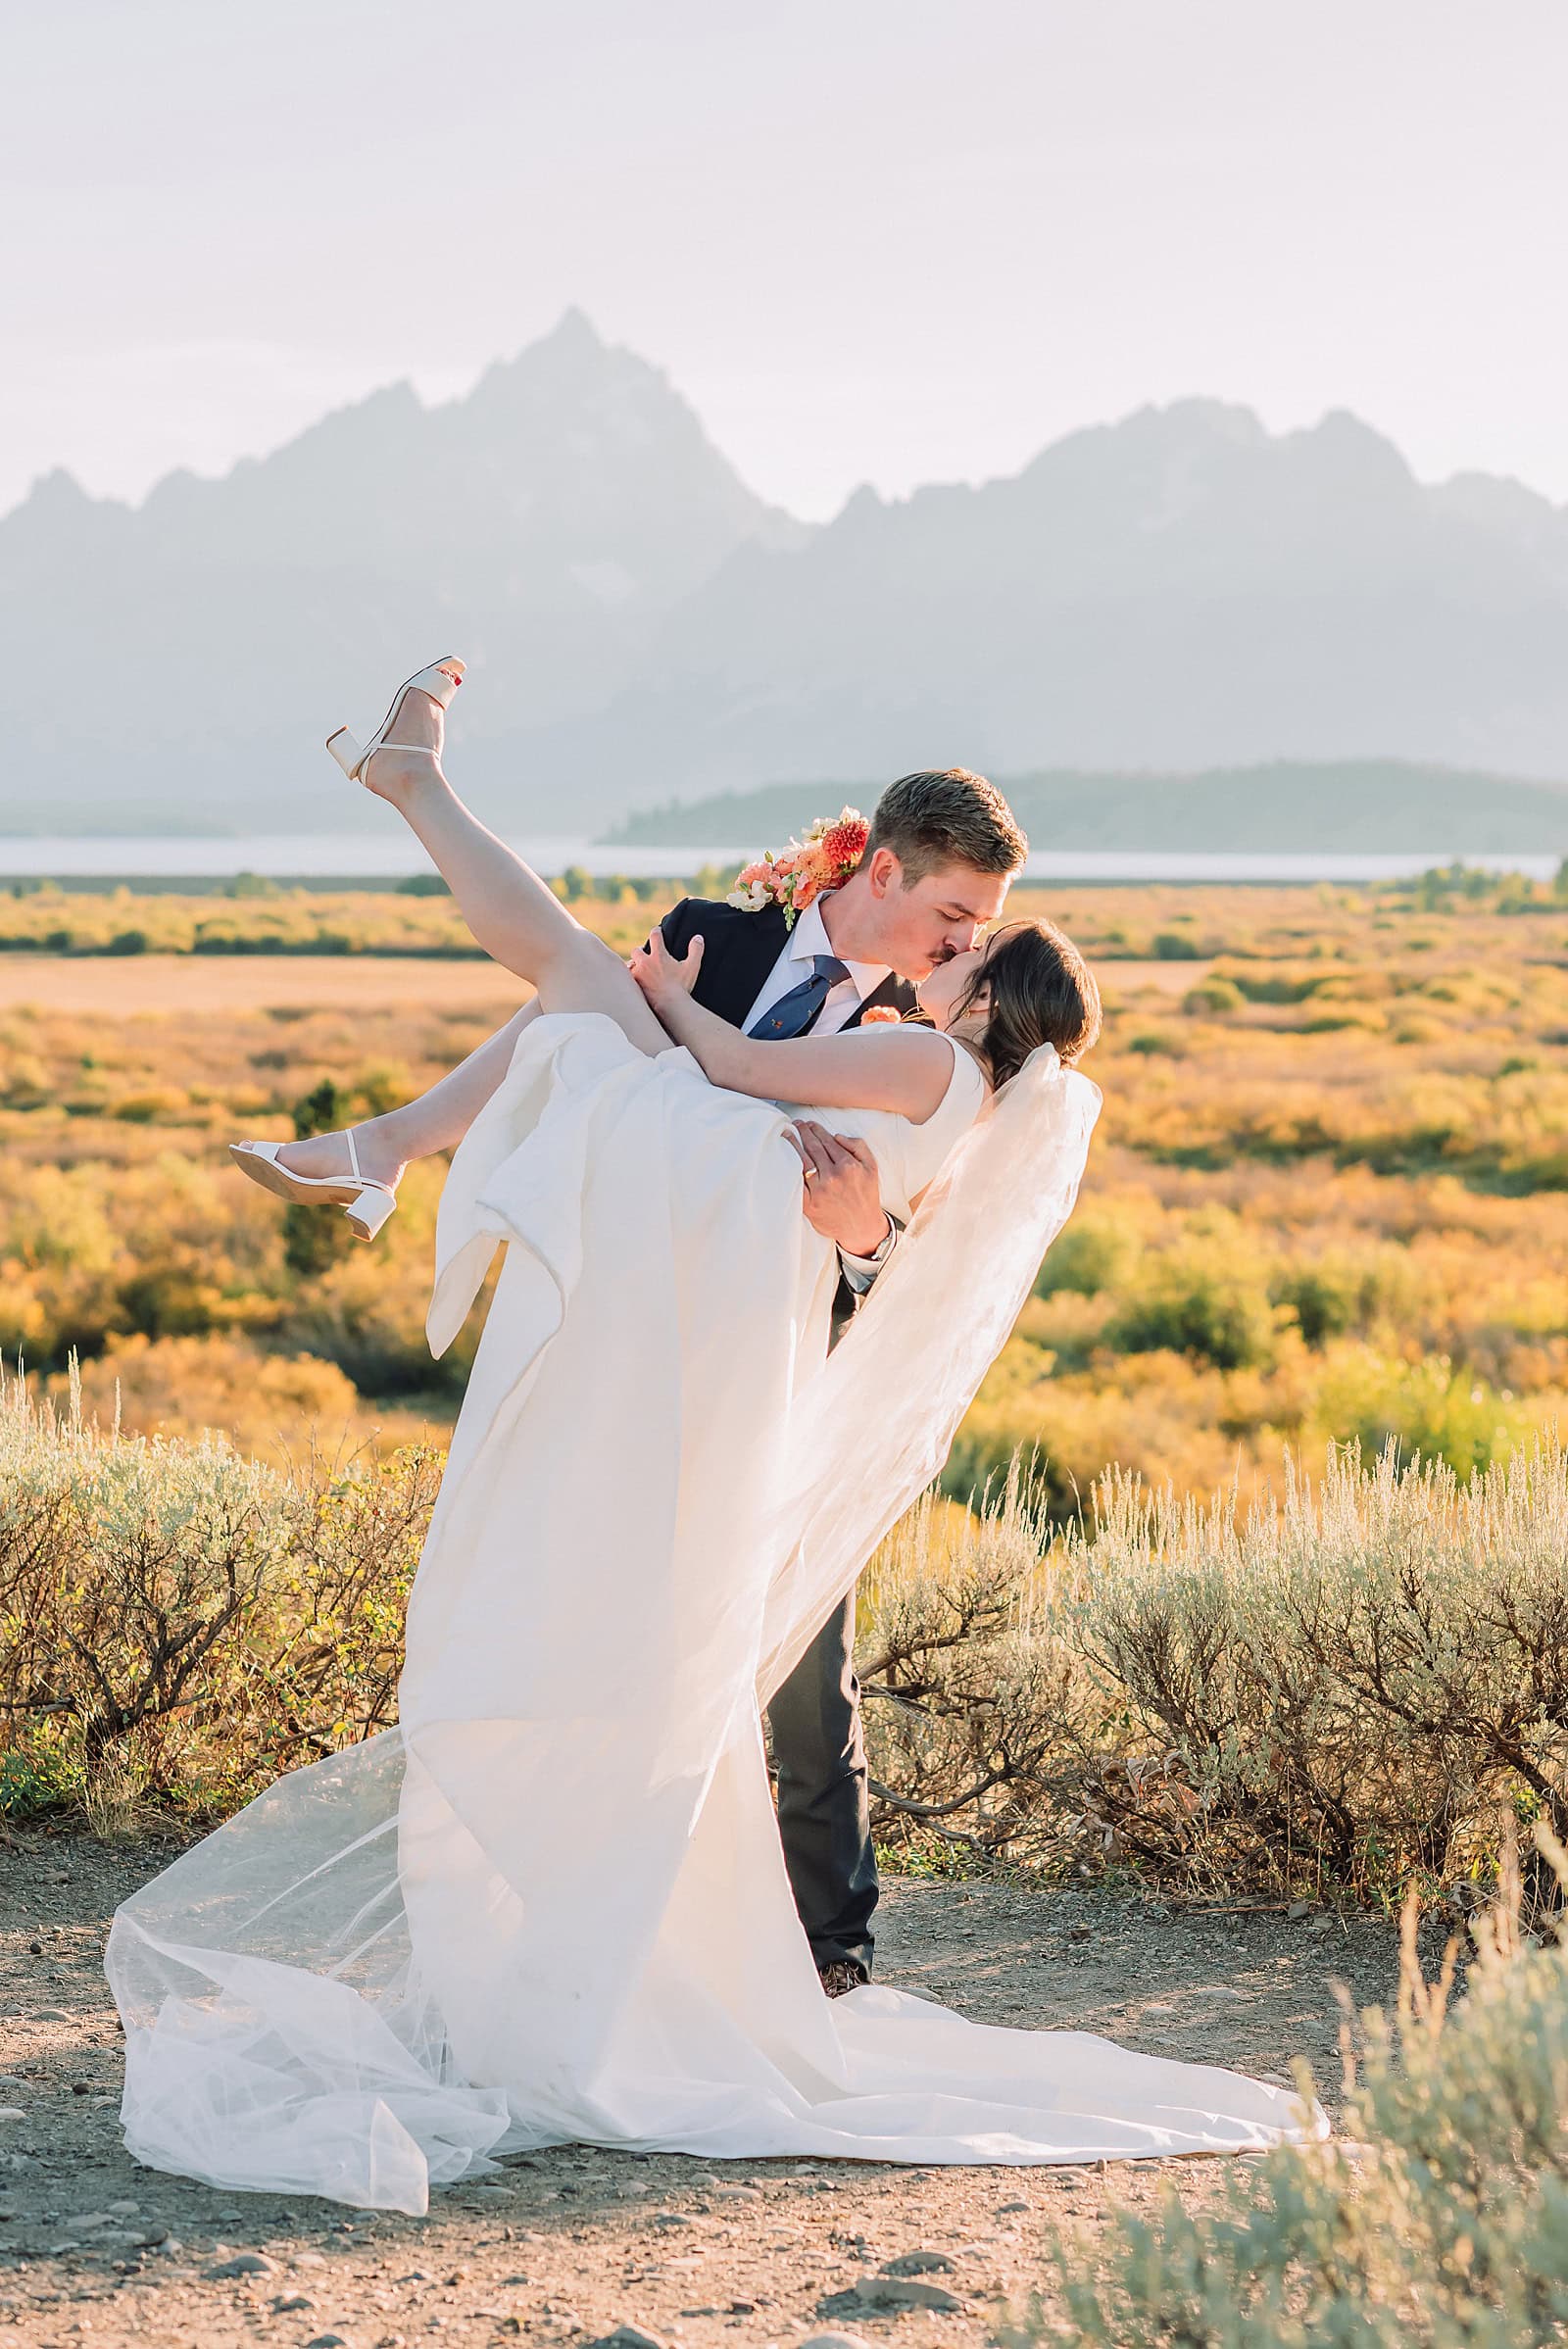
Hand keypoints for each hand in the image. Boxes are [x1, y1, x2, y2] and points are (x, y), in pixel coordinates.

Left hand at [631, 929, 703, 1013]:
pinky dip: (630, 980)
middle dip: (640, 951)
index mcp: (658, 955)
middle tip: (644, 954)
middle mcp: (645, 963)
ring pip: (629, 965)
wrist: (670, 1005)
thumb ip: (696, 950)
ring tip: (637, 969)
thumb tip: (698, 937)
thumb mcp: (692, 966)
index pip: (655, 935)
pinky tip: (633, 983)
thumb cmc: (681, 986)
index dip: (656, 931)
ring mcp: (637, 975)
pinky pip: (627, 981)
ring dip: (633, 966)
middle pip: (636, 950)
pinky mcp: (634, 987)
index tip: (658, 931)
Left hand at [788, 1121, 889, 1254]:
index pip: (828, 1142)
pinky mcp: (809, 1204)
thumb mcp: (871, 1168)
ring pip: (802, 1161)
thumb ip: (858, 1147)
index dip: (818, 1130)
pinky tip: (783, 1158)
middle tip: (797, 1124)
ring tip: (787, 1134)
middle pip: (814, 1148)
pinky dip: (789, 1169)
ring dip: (793, 1145)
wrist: (862, 1227)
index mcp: (848, 1166)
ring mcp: (819, 1191)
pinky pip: (796, 1183)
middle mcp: (833, 1176)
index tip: (811, 1124)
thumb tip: (837, 1136)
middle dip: (804, 1133)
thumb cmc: (866, 1196)